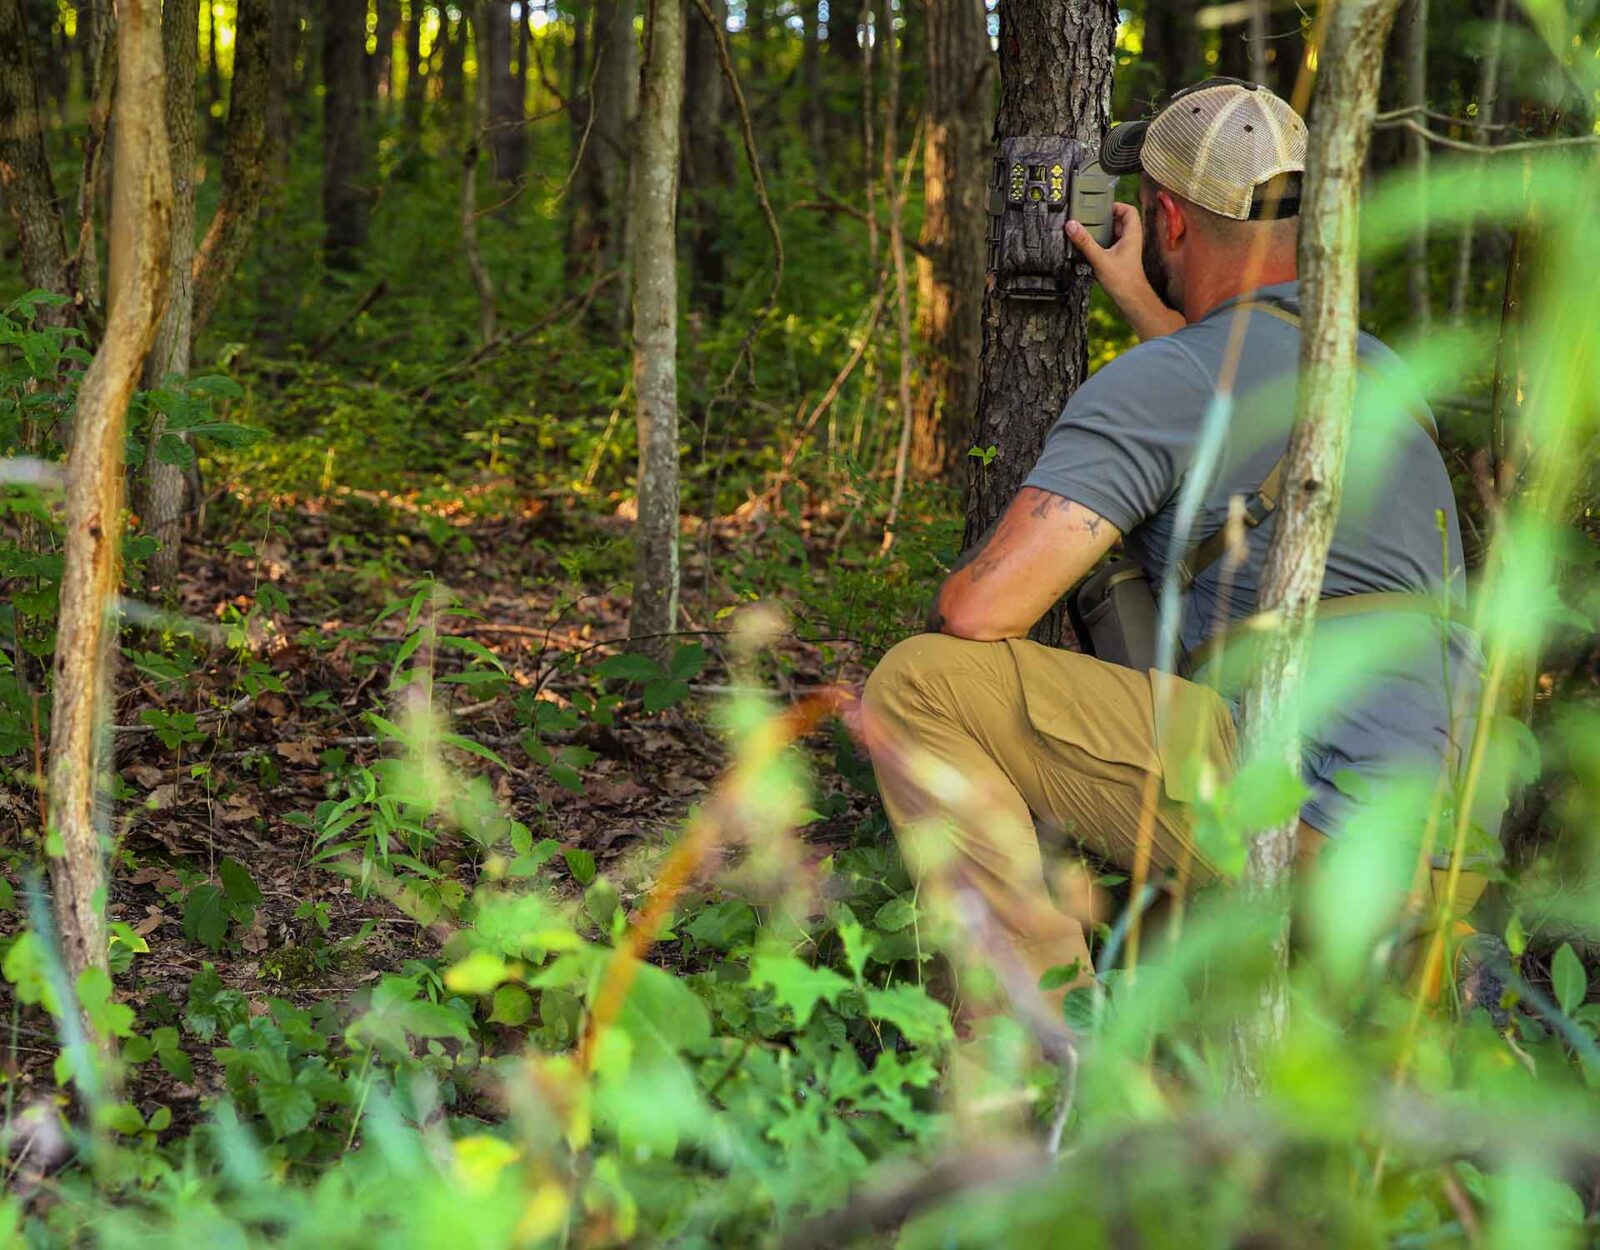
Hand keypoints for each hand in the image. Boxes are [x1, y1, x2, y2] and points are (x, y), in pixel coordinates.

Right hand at [1066, 203, 1184, 340]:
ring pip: (1112, 234)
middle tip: (1088, 218)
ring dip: (1099, 232)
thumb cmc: (1124, 281)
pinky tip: (1087, 249)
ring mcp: (1124, 250)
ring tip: (1085, 232)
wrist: (1131, 301)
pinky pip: (1107, 245)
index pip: (1129, 210)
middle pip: (1117, 221)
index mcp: (1132, 234)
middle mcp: (1130, 240)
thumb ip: (1085, 242)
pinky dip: (1098, 244)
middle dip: (1102, 219)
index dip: (1116, 205)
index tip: (1101, 207)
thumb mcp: (1100, 259)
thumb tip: (1072, 226)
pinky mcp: (1118, 260)